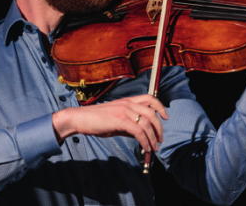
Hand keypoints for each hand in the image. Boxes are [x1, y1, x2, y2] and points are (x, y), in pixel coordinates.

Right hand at [52, 94, 167, 151]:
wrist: (80, 118)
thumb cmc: (96, 120)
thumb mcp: (116, 121)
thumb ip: (129, 125)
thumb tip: (142, 135)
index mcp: (128, 101)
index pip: (150, 98)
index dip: (160, 106)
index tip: (165, 117)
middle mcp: (128, 103)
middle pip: (152, 112)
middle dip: (159, 127)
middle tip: (160, 139)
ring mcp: (124, 111)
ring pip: (146, 123)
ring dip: (153, 137)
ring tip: (154, 148)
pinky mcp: (119, 120)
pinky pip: (138, 131)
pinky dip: (144, 141)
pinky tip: (145, 148)